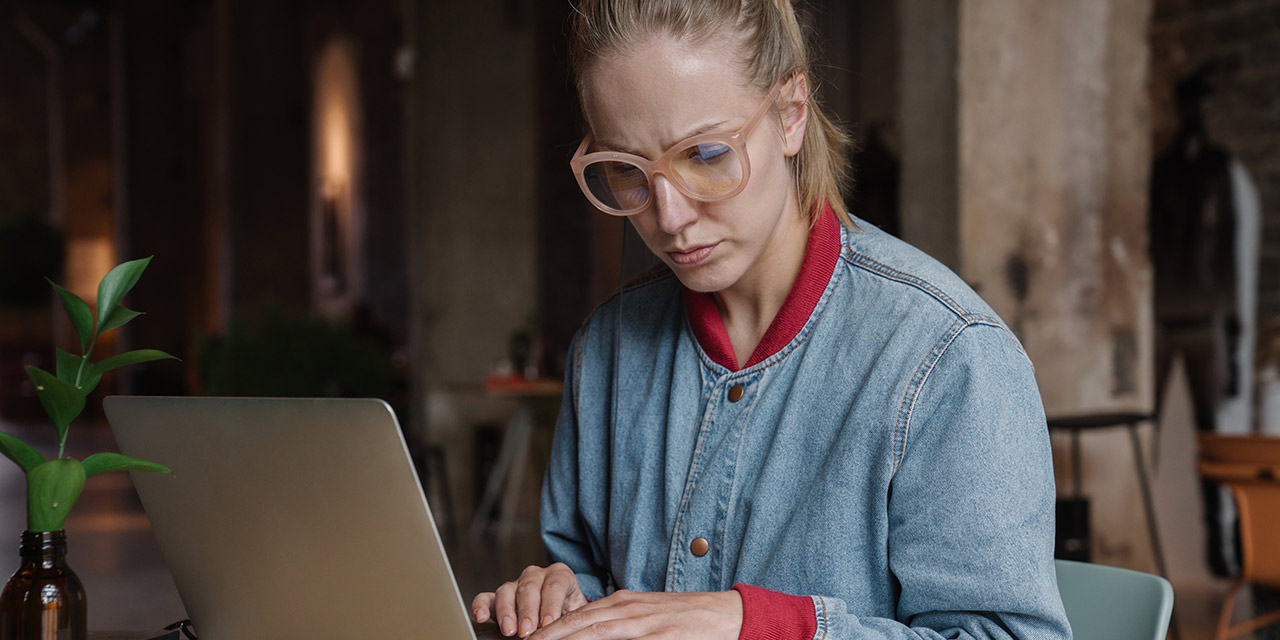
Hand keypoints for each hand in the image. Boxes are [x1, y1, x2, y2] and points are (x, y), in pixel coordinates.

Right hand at [473, 563, 589, 636]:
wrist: (561, 616)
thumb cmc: (570, 614)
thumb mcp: (576, 614)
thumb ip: (571, 619)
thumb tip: (569, 630)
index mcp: (560, 575)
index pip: (555, 586)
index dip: (551, 605)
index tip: (548, 623)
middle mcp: (536, 576)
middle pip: (529, 588)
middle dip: (527, 611)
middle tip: (528, 630)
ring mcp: (515, 585)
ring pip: (507, 592)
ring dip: (506, 612)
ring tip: (509, 630)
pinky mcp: (498, 597)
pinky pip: (486, 597)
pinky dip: (480, 606)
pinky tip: (480, 617)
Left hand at [529, 589, 742, 639]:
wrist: (730, 616)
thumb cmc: (688, 621)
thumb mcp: (648, 619)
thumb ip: (619, 626)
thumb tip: (590, 633)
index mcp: (624, 603)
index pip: (576, 617)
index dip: (548, 631)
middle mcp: (629, 610)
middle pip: (577, 625)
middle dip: (546, 637)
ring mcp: (646, 625)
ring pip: (595, 634)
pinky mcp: (663, 639)